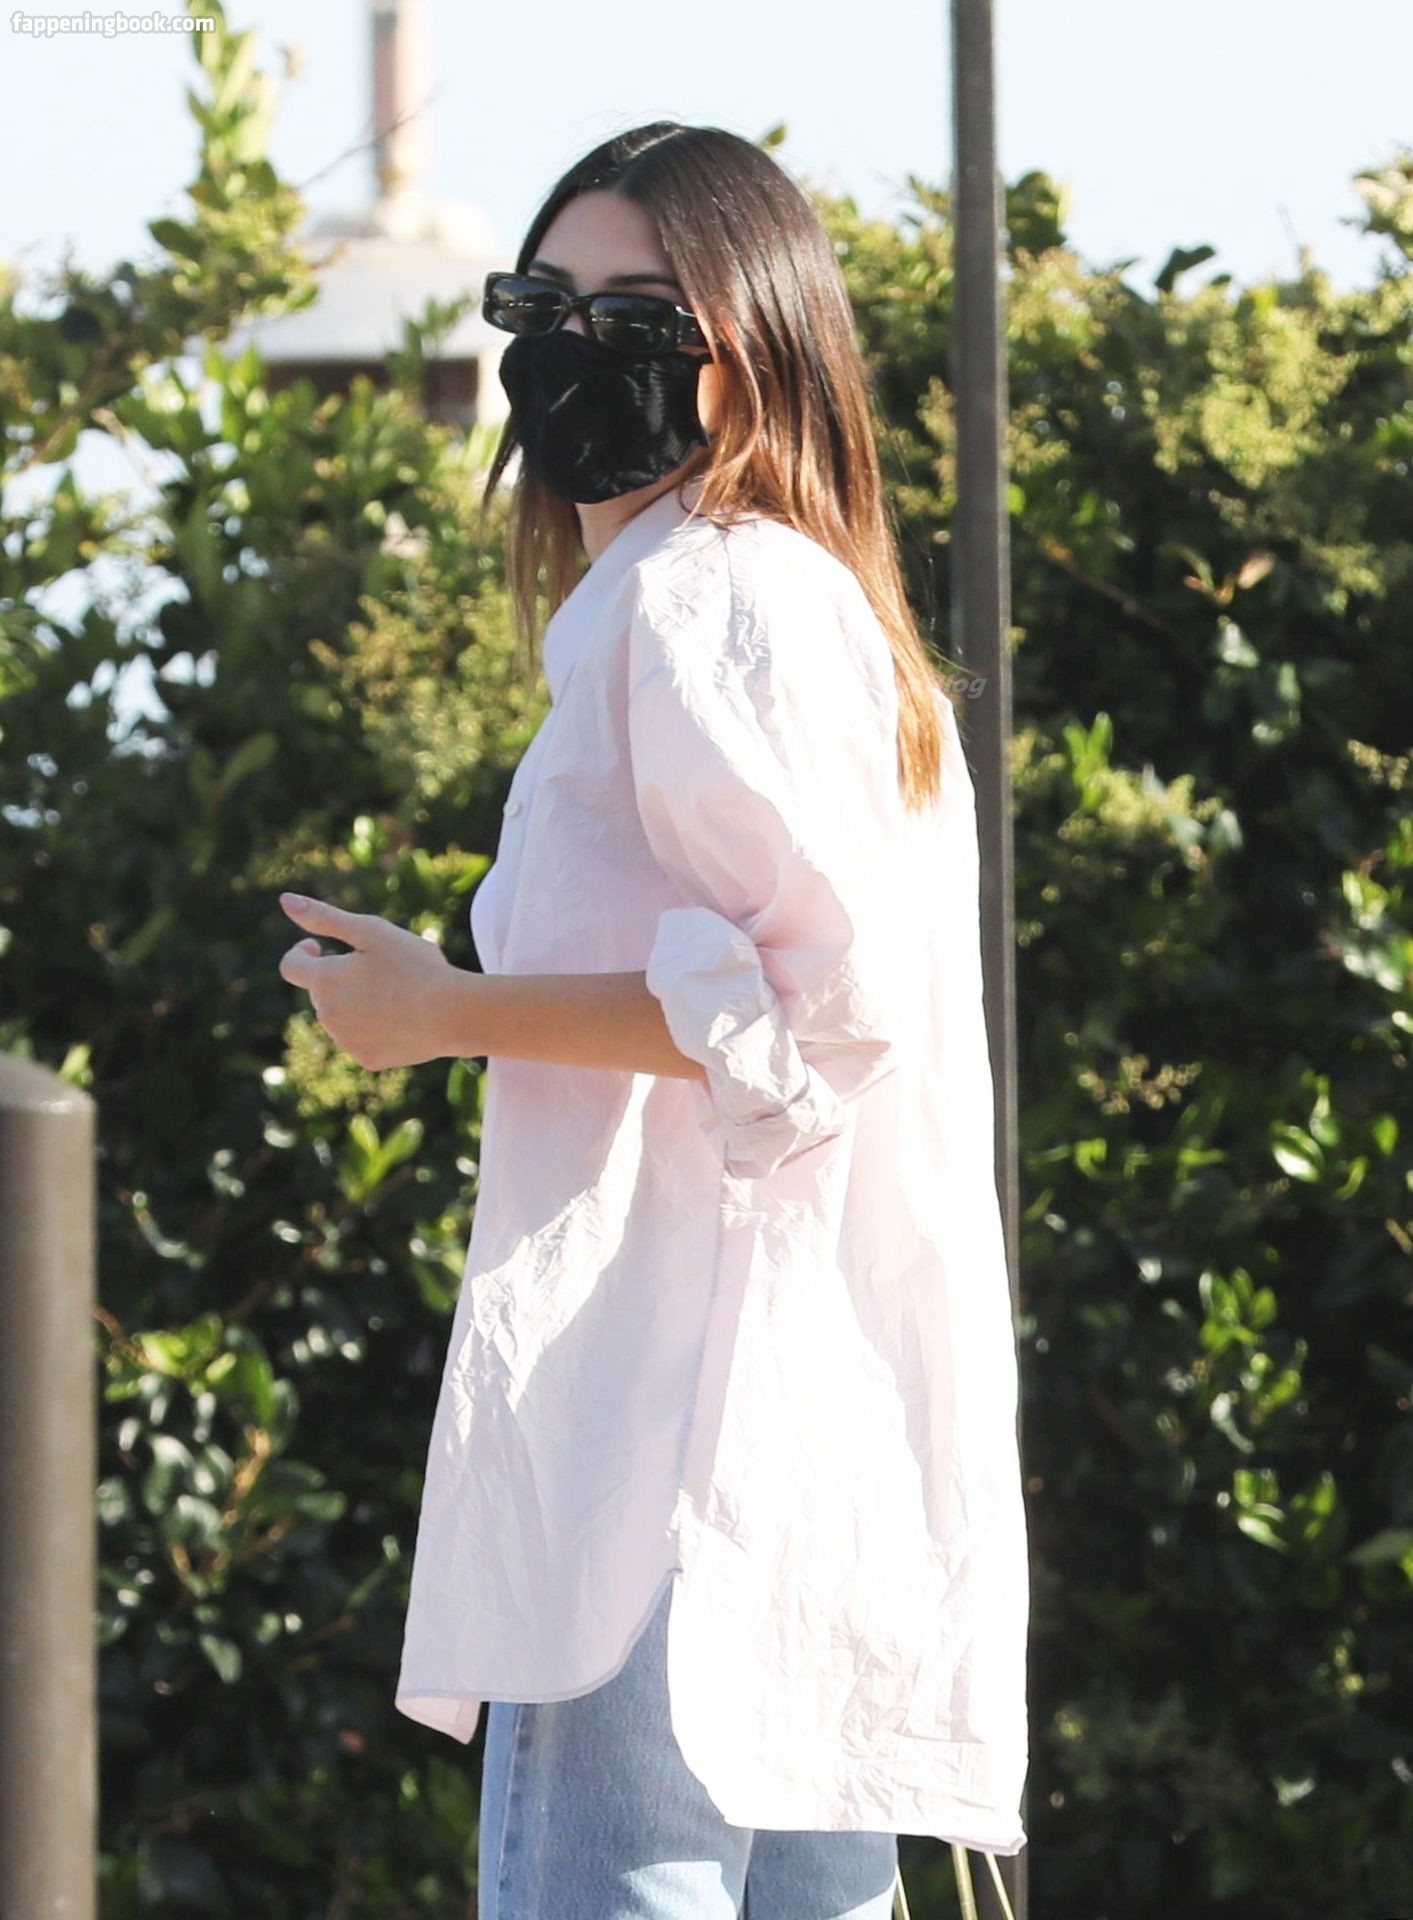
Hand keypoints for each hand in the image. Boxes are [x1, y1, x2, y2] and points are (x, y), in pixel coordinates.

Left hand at [276, 892, 458, 1069]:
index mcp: (325, 980)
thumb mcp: (371, 931)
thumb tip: (286, 900)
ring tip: (398, 995)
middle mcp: (327, 1015)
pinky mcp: (367, 1059)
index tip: (321, 947)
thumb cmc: (415, 967)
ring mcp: (346, 1040)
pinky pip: (362, 1039)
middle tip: (383, 970)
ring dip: (357, 1003)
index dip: (303, 952)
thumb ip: (324, 917)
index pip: (291, 966)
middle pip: (322, 992)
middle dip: (341, 978)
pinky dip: (375, 1028)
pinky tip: (404, 1019)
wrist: (452, 1014)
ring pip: (342, 1017)